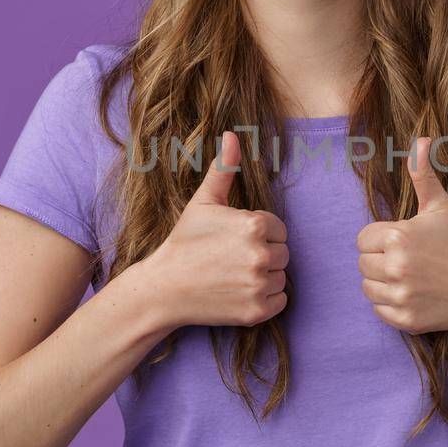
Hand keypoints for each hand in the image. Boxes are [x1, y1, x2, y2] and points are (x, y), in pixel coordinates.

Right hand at [144, 130, 290, 327]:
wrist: (164, 288)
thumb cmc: (185, 242)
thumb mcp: (203, 202)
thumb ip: (224, 168)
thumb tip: (232, 135)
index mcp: (254, 225)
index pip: (279, 229)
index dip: (259, 234)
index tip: (234, 241)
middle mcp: (261, 255)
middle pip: (283, 253)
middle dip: (263, 255)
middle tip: (232, 259)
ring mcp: (259, 285)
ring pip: (281, 277)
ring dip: (265, 277)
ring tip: (234, 275)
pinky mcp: (257, 311)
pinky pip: (280, 301)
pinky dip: (265, 299)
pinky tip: (240, 292)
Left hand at [355, 136, 447, 334]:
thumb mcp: (442, 207)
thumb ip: (424, 174)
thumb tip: (422, 139)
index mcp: (398, 237)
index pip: (362, 239)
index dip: (381, 239)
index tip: (406, 242)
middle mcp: (396, 268)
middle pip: (363, 264)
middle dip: (381, 261)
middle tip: (412, 260)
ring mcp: (401, 296)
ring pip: (367, 288)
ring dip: (382, 283)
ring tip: (411, 276)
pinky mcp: (406, 320)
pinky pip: (379, 311)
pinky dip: (391, 305)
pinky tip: (414, 294)